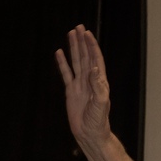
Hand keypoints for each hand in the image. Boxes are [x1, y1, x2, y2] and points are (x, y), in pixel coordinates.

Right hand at [55, 25, 111, 147]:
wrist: (89, 133)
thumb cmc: (98, 121)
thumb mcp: (100, 103)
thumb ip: (98, 86)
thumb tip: (95, 68)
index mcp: (100, 82)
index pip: (96, 60)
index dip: (92, 47)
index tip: (87, 34)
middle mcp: (90, 81)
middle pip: (86, 57)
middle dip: (83, 42)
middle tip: (79, 27)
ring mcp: (80, 85)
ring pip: (76, 62)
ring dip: (74, 48)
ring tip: (71, 34)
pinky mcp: (71, 91)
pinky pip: (66, 74)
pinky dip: (62, 63)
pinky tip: (59, 53)